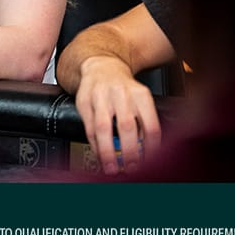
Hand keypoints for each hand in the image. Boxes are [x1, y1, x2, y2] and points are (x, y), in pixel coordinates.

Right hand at [75, 55, 161, 174]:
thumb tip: (145, 152)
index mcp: (140, 94)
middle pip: (127, 126)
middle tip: (130, 168)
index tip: (149, 161)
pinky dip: (94, 144)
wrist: (101, 67)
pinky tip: (99, 153)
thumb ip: (143, 122)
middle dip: (129, 151)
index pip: (150, 125)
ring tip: (111, 167)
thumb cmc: (123, 88)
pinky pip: (89, 127)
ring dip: (107, 151)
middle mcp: (120, 93)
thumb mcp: (139, 99)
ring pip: (103, 128)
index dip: (150, 147)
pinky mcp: (83, 101)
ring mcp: (100, 96)